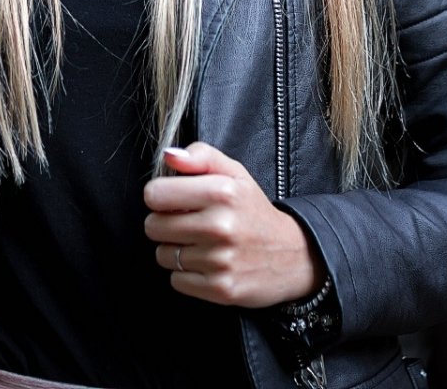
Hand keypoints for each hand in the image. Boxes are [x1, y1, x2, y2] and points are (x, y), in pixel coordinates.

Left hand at [142, 142, 324, 307]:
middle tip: (189, 223)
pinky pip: (176, 280)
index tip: (174, 200)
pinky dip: (186, 274)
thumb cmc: (254, 211)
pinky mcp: (220, 289)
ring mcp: (220, 260)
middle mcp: (220, 226)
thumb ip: (201, 156)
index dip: (161, 196)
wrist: (293, 255)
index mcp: (222, 192)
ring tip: (201, 244)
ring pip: (163, 255)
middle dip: (165, 224)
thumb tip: (169, 156)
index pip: (154, 195)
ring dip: (176, 250)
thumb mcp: (235, 174)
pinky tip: (207, 264)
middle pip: (153, 226)